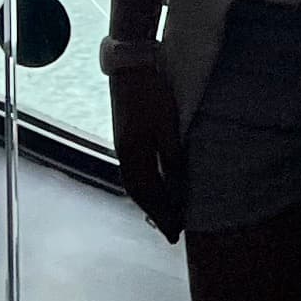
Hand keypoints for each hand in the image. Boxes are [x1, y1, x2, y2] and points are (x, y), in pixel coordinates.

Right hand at [106, 45, 184, 237]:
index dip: (163, 215)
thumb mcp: (167, 128)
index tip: (176, 234)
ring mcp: (123, 146)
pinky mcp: (126, 137)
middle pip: (140, 193)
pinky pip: (135, 171)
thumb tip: (177, 190)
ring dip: (151, 201)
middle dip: (157, 213)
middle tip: (173, 231)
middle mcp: (124, 155)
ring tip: (165, 215)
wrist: (132, 66)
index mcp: (133, 156)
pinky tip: (155, 186)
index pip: (149, 195)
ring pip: (136, 183)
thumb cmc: (152, 95)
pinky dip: (146, 185)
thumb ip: (172, 160)